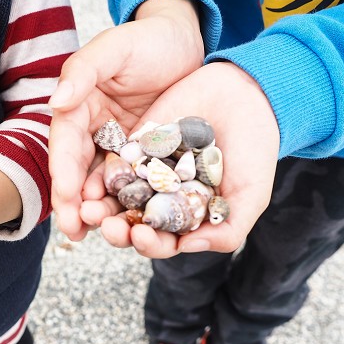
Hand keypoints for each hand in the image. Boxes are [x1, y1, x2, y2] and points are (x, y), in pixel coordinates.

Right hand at [49, 0, 204, 240]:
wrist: (186, 41)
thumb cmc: (148, 40)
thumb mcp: (114, 48)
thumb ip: (83, 71)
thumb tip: (56, 101)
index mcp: (78, 107)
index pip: (65, 145)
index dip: (64, 172)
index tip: (67, 198)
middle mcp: (92, 131)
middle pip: (78, 172)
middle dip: (74, 204)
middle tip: (75, 231)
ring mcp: (117, 146)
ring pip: (102, 184)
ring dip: (98, 211)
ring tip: (102, 235)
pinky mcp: (142, 156)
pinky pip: (132, 183)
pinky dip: (128, 205)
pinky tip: (130, 225)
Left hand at [82, 62, 279, 256]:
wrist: (247, 96)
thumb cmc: (254, 150)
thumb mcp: (250, 196)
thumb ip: (227, 229)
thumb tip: (186, 247)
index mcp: (186, 218)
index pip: (162, 241)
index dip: (150, 244)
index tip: (141, 237)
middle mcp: (162, 200)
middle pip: (132, 223)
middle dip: (117, 229)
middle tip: (107, 226)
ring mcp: (146, 173)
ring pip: (116, 196)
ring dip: (101, 205)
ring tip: (89, 206)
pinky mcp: (134, 146)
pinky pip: (114, 161)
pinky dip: (101, 172)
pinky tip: (93, 176)